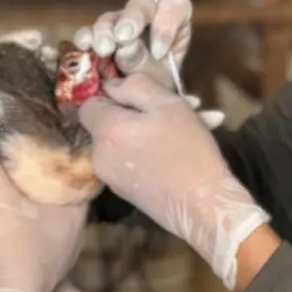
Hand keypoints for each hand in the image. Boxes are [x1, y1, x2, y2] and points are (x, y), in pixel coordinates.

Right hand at [0, 149, 88, 291]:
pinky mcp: (51, 264)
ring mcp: (66, 249)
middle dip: (46, 181)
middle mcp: (78, 229)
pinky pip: (45, 233)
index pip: (77, 176)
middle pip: (63, 196)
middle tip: (29, 161)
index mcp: (77, 211)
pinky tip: (17, 217)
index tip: (48, 145)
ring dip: (38, 204)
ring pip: (54, 216)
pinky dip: (33, 223)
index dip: (63, 160)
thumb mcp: (0, 203)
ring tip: (19, 186)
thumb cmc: (17, 247)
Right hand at [73, 0, 223, 128]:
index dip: (167, 22)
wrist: (137, 110)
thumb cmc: (157, 91)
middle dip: (131, 20)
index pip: (175, 5)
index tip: (159, 52)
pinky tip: (84, 47)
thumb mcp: (160, 82)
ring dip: (105, 31)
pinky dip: (85, 38)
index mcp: (172, 23)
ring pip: (111, 18)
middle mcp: (145, 20)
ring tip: (103, 49)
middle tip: (123, 38)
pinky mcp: (96, 40)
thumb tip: (126, 51)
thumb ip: (148, 67)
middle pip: (140, 6)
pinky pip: (88, 33)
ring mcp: (118, 27)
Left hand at [78, 74, 270, 290]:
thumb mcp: (166, 105)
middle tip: (184, 105)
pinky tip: (188, 146)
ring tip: (199, 122)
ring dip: (156, 129)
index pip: (89, 103)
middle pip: (113, 122)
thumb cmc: (186, 150)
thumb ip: (134, 87)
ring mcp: (112, 177)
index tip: (141, 94)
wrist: (202, 206)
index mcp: (106, 131)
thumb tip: (112, 85)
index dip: (113, 94)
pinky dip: (155, 150)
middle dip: (145, 111)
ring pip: (128, 140)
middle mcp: (100, 155)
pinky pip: (135, 160)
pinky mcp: (126, 192)